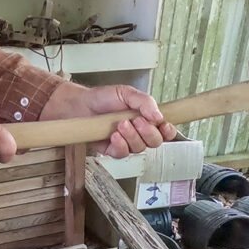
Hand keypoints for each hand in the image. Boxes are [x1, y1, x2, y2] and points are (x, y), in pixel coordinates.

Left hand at [39, 82, 176, 157]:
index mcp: (147, 119)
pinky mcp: (113, 150)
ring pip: (139, 148)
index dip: (168, 130)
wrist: (80, 105)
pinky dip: (120, 145)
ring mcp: (126, 143)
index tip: (164, 125)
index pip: (165, 130)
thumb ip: (145, 102)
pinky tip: (114, 136)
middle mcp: (139, 133)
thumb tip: (159, 115)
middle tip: (137, 121)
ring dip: (132, 137)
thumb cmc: (103, 98)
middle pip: (155, 142)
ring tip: (120, 124)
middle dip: (148, 132)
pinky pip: (123, 154)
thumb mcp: (126, 93)